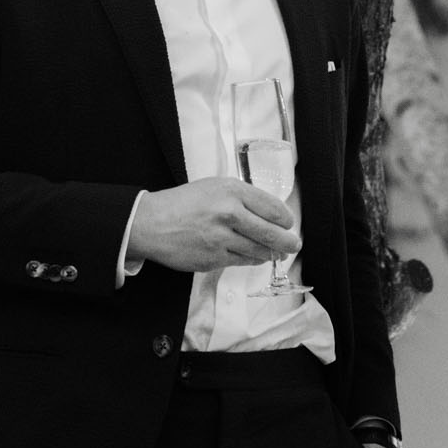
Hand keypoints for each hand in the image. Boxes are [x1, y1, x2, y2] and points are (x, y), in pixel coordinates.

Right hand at [128, 179, 296, 274]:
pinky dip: (253, 260)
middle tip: (294, 244)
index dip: (285, 218)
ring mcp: (222, 239)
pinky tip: (257, 257)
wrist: (152, 223)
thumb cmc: (183, 202)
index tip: (288, 223)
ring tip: (279, 253)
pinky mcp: (214, 259)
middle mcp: (229, 213)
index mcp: (232, 191)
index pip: (272, 207)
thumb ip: (242, 197)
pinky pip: (242, 261)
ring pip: (259, 250)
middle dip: (287, 241)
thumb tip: (269, 213)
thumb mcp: (215, 186)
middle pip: (270, 232)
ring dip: (272, 253)